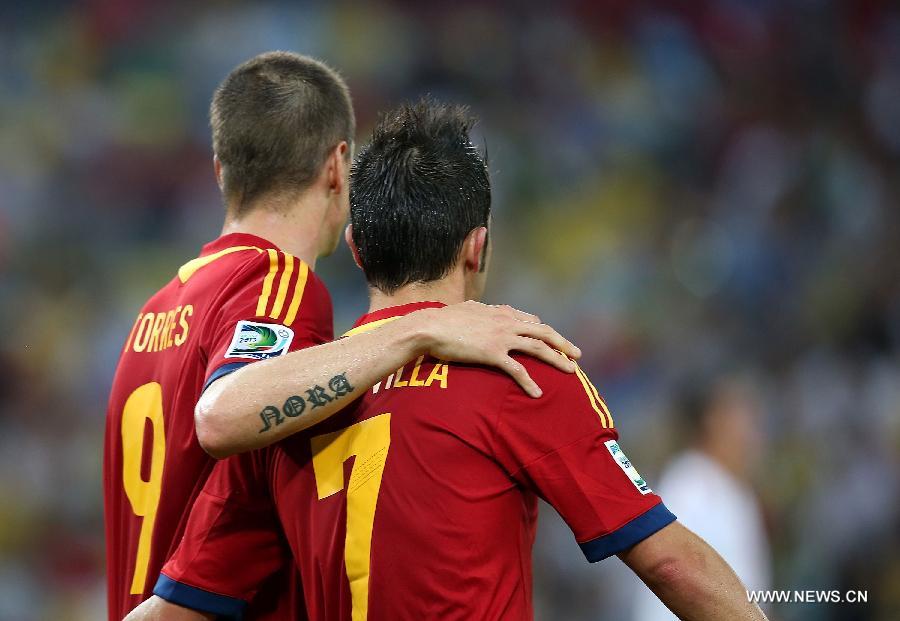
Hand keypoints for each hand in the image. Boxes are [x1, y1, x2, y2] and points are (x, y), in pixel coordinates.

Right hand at [412, 301, 581, 397]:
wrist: (430, 326)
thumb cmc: (443, 319)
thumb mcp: (468, 309)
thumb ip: (481, 310)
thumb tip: (481, 309)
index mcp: (500, 312)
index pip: (530, 320)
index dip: (544, 330)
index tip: (553, 339)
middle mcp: (506, 322)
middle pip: (543, 331)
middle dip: (563, 343)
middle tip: (578, 355)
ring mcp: (501, 337)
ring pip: (538, 347)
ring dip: (557, 359)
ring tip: (571, 371)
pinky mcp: (492, 353)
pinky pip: (517, 370)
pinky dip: (529, 382)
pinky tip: (538, 393)